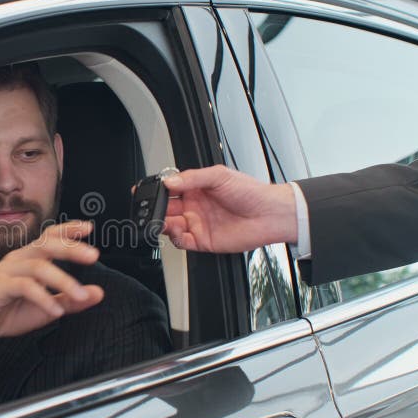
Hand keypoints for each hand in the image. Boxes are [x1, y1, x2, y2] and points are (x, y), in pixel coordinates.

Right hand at [0, 221, 104, 344]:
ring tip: (79, 295)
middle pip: (46, 245)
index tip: (89, 227)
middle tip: (93, 255)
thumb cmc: (6, 311)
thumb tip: (99, 293)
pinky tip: (56, 310)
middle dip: (70, 248)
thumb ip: (71, 300)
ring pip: (38, 267)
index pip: (49, 237)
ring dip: (63, 280)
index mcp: (29, 258)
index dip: (68, 229)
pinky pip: (24, 287)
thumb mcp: (47, 307)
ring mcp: (6, 270)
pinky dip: (43, 298)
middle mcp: (18, 259)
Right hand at [160, 165, 296, 251]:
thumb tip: (169, 181)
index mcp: (197, 189)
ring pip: (170, 226)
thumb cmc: (251, 193)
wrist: (269, 214)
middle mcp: (195, 207)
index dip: (158, 191)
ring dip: (162, 223)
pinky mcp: (202, 241)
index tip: (148, 191)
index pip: (170, 189)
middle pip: (167, 209)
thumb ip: (192, 178)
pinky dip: (174, 238)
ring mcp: (198, 224)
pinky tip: (175, 231)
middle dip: (156, 209)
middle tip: (153, 208)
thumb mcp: (219, 176)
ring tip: (162, 220)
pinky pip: (181, 241)